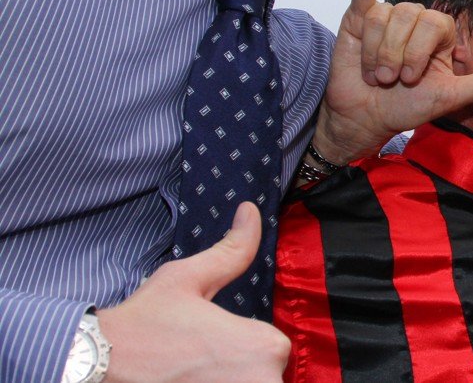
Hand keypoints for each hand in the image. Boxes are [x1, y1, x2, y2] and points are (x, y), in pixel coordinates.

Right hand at [98, 203, 288, 381]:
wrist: (96, 364)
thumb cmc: (143, 325)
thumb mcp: (188, 279)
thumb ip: (231, 251)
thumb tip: (251, 212)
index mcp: (264, 346)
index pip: (270, 348)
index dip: (237, 344)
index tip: (206, 346)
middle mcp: (264, 380)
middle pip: (263, 374)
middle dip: (233, 369)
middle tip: (193, 364)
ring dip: (225, 379)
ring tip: (189, 375)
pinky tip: (190, 382)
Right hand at [314, 0, 472, 163]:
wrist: (367, 117)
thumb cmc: (408, 107)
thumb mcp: (449, 97)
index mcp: (440, 32)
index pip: (434, 23)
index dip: (418, 50)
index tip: (409, 78)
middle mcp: (415, 20)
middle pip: (407, 16)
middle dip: (396, 54)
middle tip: (390, 79)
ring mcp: (386, 17)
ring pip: (381, 17)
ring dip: (376, 51)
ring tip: (375, 74)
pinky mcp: (358, 19)